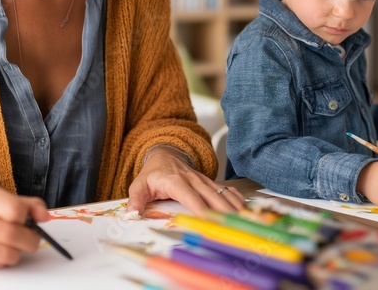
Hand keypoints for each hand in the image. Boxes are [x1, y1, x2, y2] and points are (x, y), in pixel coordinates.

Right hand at [0, 184, 49, 269]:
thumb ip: (26, 204)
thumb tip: (44, 216)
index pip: (13, 208)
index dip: (26, 218)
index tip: (28, 221)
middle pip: (10, 233)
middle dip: (30, 240)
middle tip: (32, 240)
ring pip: (4, 253)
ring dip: (17, 253)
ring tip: (14, 247)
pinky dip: (2, 261)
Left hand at [126, 149, 244, 216]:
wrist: (165, 154)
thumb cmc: (152, 174)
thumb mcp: (139, 185)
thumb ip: (135, 200)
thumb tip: (132, 215)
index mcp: (175, 181)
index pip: (190, 196)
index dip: (200, 208)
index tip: (209, 220)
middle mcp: (193, 179)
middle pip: (211, 196)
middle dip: (223, 210)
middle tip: (233, 224)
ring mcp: (203, 180)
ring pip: (222, 192)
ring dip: (233, 205)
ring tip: (244, 219)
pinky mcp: (210, 182)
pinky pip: (226, 189)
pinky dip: (236, 198)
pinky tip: (245, 208)